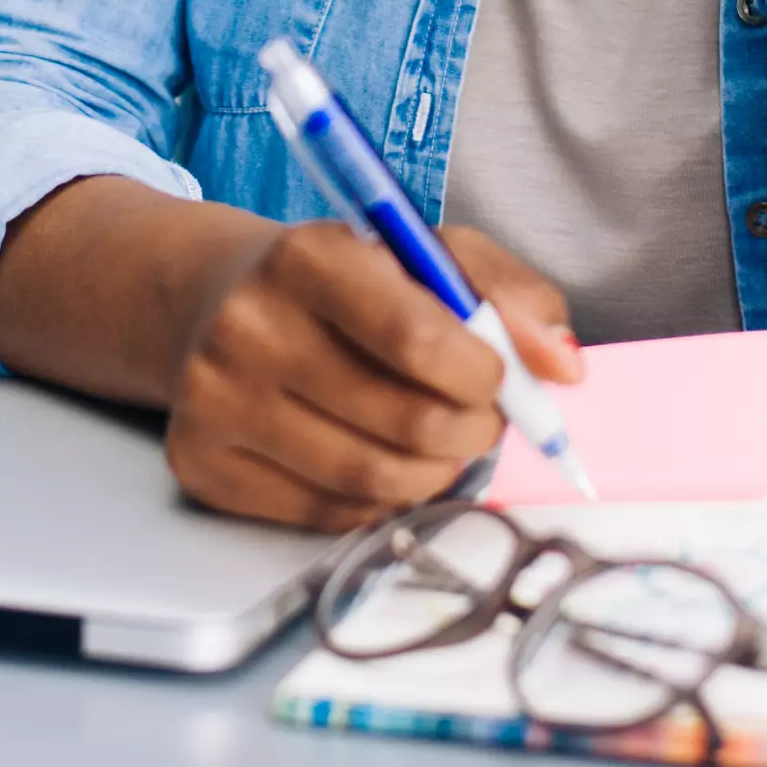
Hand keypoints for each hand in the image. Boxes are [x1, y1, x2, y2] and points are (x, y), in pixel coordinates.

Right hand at [162, 221, 580, 530]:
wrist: (212, 301)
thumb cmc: (340, 279)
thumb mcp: (421, 251)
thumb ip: (505, 293)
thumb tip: (563, 367)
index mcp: (305, 256)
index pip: (417, 338)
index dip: (484, 373)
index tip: (498, 375)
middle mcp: (247, 327)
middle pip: (406, 422)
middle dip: (472, 431)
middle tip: (481, 418)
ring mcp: (215, 402)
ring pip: (373, 479)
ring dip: (435, 473)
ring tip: (440, 442)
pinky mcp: (203, 465)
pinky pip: (328, 515)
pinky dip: (379, 499)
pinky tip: (380, 459)